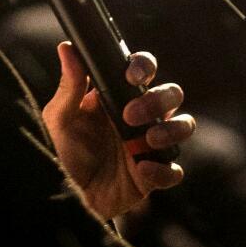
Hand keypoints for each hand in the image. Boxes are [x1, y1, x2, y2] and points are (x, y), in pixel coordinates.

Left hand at [40, 42, 190, 221]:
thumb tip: (67, 49)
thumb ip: (68, 88)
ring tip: (148, 139)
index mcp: (120, 96)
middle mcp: (143, 116)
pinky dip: (163, 169)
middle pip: (172, 93)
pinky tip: (142, 170)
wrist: (70, 197)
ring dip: (171, 129)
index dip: (144, 66)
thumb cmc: (67, 152)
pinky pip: (175, 170)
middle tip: (131, 115)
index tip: (132, 75)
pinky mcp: (156, 174)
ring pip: (185, 125)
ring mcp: (152, 144)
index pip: (144, 70)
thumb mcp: (60, 120)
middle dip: (158, 99)